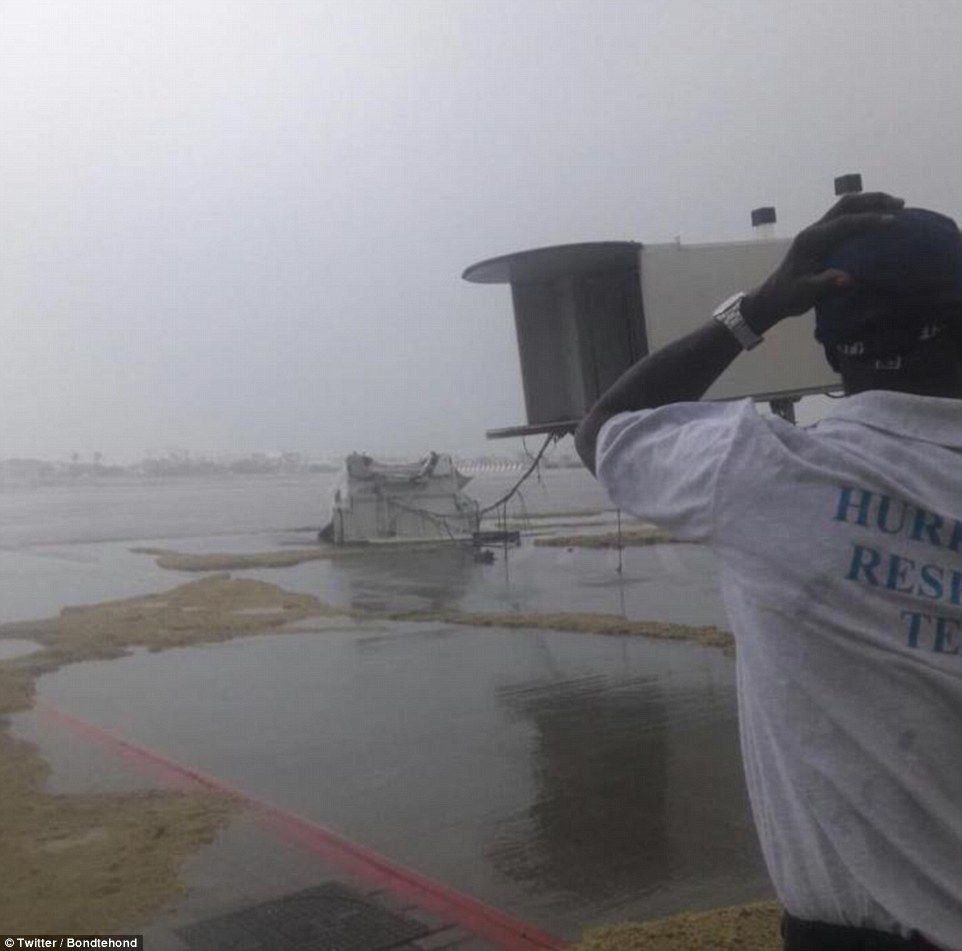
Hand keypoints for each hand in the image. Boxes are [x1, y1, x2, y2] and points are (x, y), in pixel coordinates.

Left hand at [741, 192, 905, 332]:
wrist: (772, 297)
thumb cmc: (788, 296)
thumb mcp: (804, 293)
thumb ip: (824, 284)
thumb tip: (847, 278)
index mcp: (810, 241)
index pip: (843, 223)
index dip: (867, 220)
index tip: (891, 221)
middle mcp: (814, 231)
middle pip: (845, 205)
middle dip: (873, 200)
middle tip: (900, 204)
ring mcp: (817, 232)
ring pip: (845, 207)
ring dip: (870, 202)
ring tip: (896, 206)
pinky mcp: (821, 237)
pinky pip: (845, 217)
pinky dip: (864, 212)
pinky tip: (879, 218)